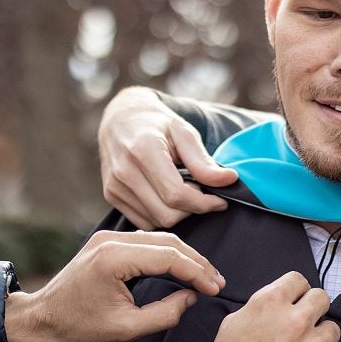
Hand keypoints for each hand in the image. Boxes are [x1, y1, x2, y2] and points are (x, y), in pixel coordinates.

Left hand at [7, 230, 224, 341]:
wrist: (40, 319)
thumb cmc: (78, 327)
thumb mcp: (127, 328)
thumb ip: (166, 314)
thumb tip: (191, 297)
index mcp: (114, 259)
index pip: (170, 257)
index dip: (198, 273)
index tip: (214, 289)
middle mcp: (111, 241)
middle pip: (169, 242)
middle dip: (197, 262)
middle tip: (216, 282)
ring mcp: (107, 238)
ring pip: (160, 239)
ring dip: (184, 256)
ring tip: (203, 276)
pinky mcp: (105, 242)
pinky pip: (146, 241)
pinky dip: (167, 253)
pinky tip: (180, 268)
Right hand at [98, 87, 239, 230]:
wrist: (121, 119)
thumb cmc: (158, 125)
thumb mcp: (185, 133)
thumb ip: (204, 160)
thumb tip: (229, 180)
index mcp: (143, 151)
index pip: (176, 195)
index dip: (204, 203)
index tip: (221, 200)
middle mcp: (123, 171)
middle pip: (166, 214)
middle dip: (193, 210)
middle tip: (202, 192)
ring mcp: (114, 186)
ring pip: (155, 222)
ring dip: (178, 213)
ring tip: (184, 190)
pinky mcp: (110, 195)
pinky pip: (143, 222)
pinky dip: (161, 215)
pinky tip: (168, 197)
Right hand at [197, 272, 340, 341]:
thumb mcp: (233, 325)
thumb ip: (261, 308)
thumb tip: (282, 302)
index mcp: (270, 303)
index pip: (298, 280)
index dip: (295, 293)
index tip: (294, 303)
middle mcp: (296, 321)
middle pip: (322, 298)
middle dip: (313, 311)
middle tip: (301, 328)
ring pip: (333, 330)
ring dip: (319, 341)